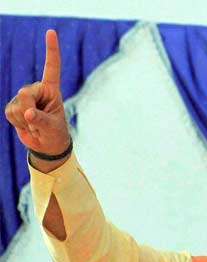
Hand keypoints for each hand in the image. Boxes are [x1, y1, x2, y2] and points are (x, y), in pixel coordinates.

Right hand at [4, 29, 69, 154]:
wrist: (46, 145)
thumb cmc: (55, 133)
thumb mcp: (52, 127)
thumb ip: (39, 119)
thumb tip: (27, 112)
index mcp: (52, 90)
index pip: (51, 67)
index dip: (51, 49)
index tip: (51, 31)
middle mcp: (37, 90)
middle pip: (25, 93)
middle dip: (29, 110)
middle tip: (38, 121)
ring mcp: (23, 98)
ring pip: (17, 105)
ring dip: (25, 120)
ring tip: (35, 124)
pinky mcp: (14, 107)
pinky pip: (11, 113)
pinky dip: (18, 123)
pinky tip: (26, 125)